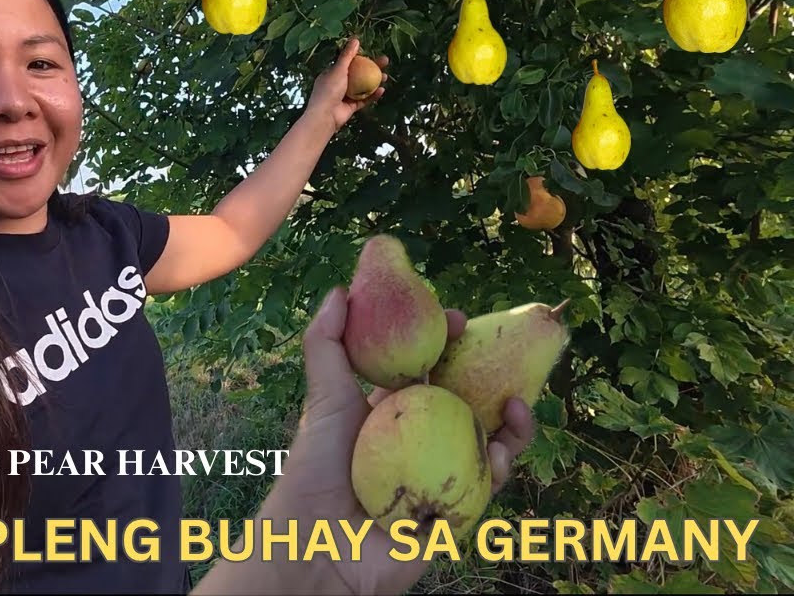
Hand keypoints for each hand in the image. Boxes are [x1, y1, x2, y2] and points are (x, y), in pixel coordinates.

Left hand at [276, 287, 535, 595]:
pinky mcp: (454, 512)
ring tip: (520, 403)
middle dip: (496, 378)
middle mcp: (421, 440)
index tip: (458, 319)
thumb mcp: (323, 398)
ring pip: (489, 443)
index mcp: (394, 412)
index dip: (449, 343)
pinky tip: (498, 451)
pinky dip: (498, 467)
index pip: (432, 369)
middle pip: (471, 403)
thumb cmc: (314, 470)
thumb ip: (327, 344)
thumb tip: (338, 292)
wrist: (316, 542)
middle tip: (510, 357)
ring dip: (512, 424)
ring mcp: (441, 475)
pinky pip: (487, 486)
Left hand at [305, 36, 388, 131]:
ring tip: (386, 76)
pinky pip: (364, 100)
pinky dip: (372, 95)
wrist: (325, 116)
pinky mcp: (350, 107)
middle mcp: (338, 84)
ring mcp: (344, 96)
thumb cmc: (329, 90)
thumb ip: (347, 55)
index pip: (347, 63)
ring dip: (375, 82)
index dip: (360, 58)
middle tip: (385, 62)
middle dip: (372, 68)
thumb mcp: (338, 69)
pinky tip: (382, 90)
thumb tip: (355, 39)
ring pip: (362, 87)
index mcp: (331, 74)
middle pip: (358, 74)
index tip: (372, 53)